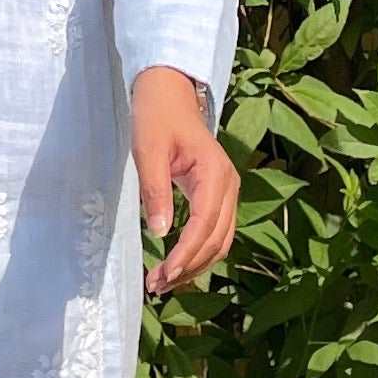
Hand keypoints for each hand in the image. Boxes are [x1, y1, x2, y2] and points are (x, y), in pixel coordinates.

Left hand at [132, 67, 238, 296]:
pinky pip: (216, 231)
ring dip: (195, 265)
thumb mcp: (148, 150)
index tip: (164, 275)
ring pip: (220, 240)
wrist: (169, 91)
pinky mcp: (219, 194)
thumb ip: (155, 191)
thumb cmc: (157, 116)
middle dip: (189, 267)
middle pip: (217, 240)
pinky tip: (176, 265)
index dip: (185, 255)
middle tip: (156, 286)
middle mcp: (229, 185)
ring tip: (162, 282)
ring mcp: (227, 190)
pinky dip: (198, 252)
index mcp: (215, 173)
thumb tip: (160, 233)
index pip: (204, 225)